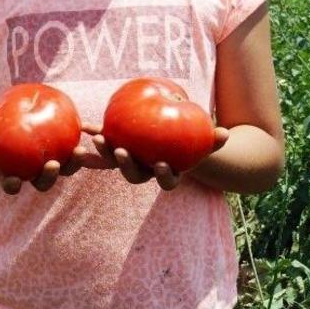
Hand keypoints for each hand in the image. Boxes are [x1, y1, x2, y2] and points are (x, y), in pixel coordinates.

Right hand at [0, 111, 108, 194]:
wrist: (12, 128)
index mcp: (13, 174)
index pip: (12, 185)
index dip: (13, 186)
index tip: (14, 181)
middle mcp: (34, 174)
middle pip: (44, 183)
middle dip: (50, 178)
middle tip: (53, 165)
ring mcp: (52, 166)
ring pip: (65, 170)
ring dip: (73, 164)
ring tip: (80, 151)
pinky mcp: (65, 154)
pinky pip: (75, 152)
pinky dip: (82, 147)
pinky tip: (89, 130)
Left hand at [92, 126, 230, 190]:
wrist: (175, 138)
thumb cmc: (193, 140)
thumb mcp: (205, 140)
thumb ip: (214, 140)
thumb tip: (225, 134)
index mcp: (167, 173)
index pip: (166, 181)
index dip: (163, 176)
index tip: (161, 165)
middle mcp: (146, 171)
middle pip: (135, 175)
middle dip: (126, 166)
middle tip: (123, 152)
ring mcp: (130, 162)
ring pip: (115, 162)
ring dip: (105, 153)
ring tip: (98, 139)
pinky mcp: (117, 149)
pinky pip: (106, 144)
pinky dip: (96, 135)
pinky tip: (85, 127)